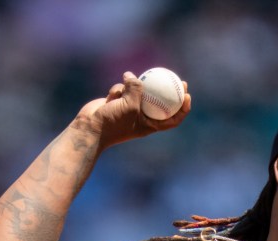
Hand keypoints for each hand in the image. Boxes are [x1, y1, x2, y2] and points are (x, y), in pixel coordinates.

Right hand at [74, 71, 190, 151]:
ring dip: (130, 89)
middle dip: (169, 89)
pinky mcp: (119, 101)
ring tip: (121, 96)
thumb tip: (131, 75)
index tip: (187, 95)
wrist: (90, 128)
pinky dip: (117, 90)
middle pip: (161, 101)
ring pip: (138, 90)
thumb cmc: (113, 123)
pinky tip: (110, 98)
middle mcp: (143, 116)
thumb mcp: (129, 105)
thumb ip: (135, 88)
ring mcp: (131, 108)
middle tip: (176, 78)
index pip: (173, 118)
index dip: (183, 108)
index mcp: (151, 125)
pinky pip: (123, 88)